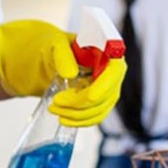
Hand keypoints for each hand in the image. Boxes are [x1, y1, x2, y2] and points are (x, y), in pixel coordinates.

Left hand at [0, 20, 126, 126]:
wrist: (53, 58)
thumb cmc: (59, 47)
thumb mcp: (56, 45)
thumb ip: (63, 56)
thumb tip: (70, 72)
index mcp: (108, 53)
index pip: (114, 72)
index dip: (104, 87)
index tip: (89, 96)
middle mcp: (112, 73)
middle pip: (105, 96)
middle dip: (79, 103)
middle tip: (57, 101)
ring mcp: (108, 90)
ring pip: (99, 110)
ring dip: (75, 114)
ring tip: (54, 108)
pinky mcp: (100, 103)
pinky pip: (95, 118)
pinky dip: (79, 122)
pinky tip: (64, 118)